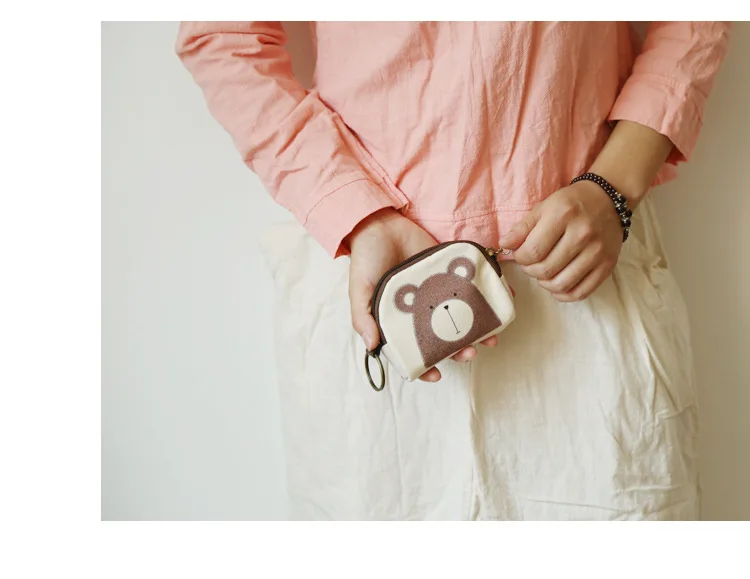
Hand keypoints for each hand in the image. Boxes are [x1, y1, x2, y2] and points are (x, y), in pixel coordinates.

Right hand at [347, 208, 497, 381]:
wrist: (380, 223)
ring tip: (491, 336)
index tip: (437, 375)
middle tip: (471, 352)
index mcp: (397, 322)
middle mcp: (420, 311)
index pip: (412, 352)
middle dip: (459, 349)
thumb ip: (362, 317)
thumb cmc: (365, 259)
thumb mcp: (358, 290)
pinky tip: (500, 302)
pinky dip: (486, 295)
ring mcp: (437, 293)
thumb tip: (372, 345)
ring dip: (478, 329)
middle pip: (443, 339)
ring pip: (461, 317)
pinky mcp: (450, 272)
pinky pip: (470, 288)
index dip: (424, 367)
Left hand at [498, 181, 622, 301]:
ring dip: (545, 283)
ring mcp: (597, 252)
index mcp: (562, 215)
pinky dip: (563, 294)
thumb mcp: (544, 208)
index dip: (520, 258)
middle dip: (530, 270)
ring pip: (561, 284)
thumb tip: (503, 246)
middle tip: (531, 263)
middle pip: (546, 270)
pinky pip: (581, 292)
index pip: (532, 251)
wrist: (609, 199)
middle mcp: (582, 234)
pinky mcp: (608, 266)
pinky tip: (557, 285)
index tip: (521, 254)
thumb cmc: (571, 204)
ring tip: (543, 273)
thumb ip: (522, 228)